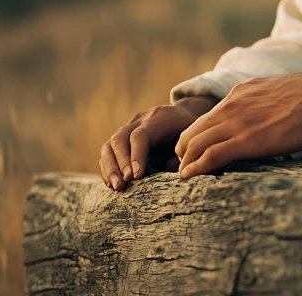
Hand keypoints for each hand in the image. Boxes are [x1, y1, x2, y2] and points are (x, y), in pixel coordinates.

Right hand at [99, 95, 218, 190]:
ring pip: (110, 144)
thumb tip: (174, 171)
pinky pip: (108, 151)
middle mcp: (141, 119)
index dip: (136, 156)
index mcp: (160, 117)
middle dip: (120, 163)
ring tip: (116, 187)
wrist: (183, 114)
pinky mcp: (123, 137)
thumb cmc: (190, 130)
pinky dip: (108, 167)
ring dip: (110, 168)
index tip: (136, 177)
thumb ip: (183, 154)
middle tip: (124, 184)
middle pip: (121, 138)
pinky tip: (112, 184)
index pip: (141, 135)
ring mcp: (129, 126)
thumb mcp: (193, 138)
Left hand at [175, 69, 301, 178]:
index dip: (195, 135)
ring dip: (186, 161)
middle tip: (183, 166)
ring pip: (195, 143)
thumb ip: (262, 104)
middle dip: (184, 149)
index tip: (194, 150)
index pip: (207, 116)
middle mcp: (233, 104)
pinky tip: (189, 178)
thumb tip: (264, 120)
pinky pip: (210, 156)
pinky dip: (195, 168)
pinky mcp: (247, 140)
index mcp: (241, 92)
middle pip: (193, 129)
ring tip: (184, 175)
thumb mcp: (278, 93)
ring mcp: (238, 121)